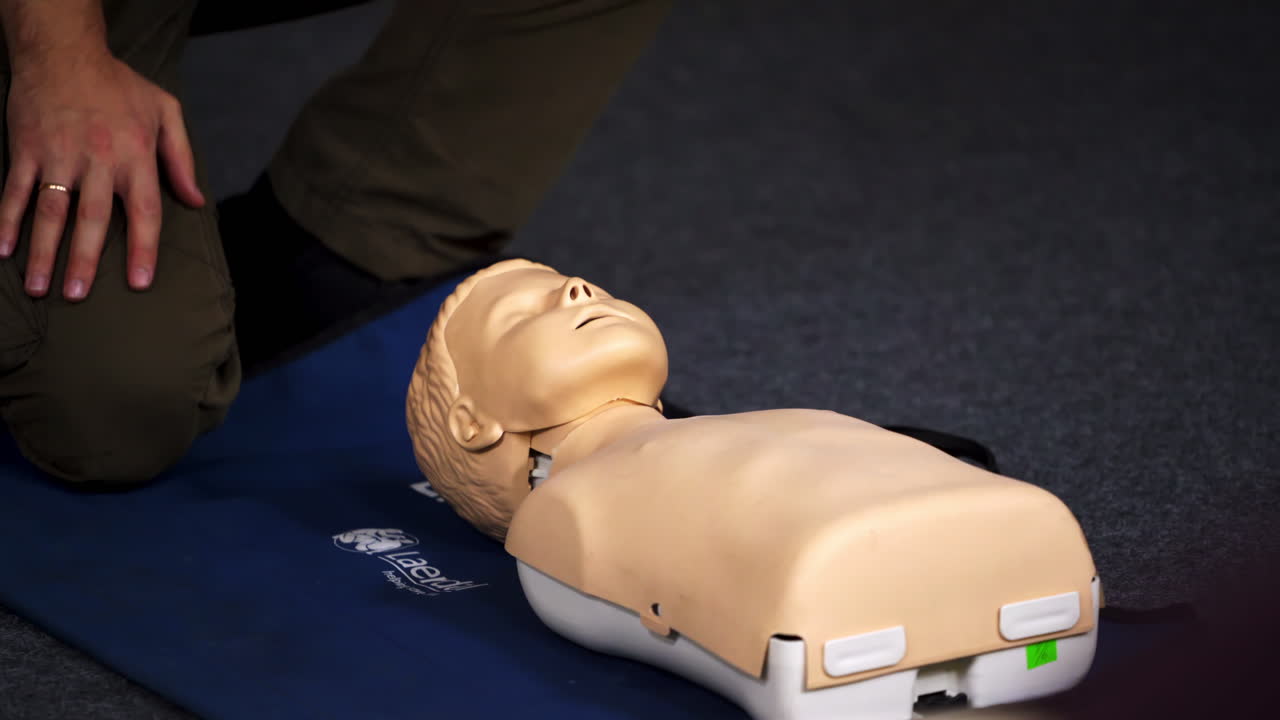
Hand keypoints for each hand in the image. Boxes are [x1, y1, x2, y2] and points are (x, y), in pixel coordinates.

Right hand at [0, 46, 204, 299]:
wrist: (64, 52)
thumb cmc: (119, 85)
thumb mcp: (166, 111)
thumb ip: (182, 158)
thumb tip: (195, 200)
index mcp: (136, 156)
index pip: (144, 211)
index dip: (143, 249)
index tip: (140, 283)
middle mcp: (98, 160)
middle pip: (92, 219)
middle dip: (84, 260)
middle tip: (77, 295)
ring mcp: (58, 156)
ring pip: (50, 210)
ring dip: (42, 250)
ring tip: (38, 286)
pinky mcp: (27, 149)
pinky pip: (15, 190)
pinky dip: (6, 219)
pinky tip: (2, 248)